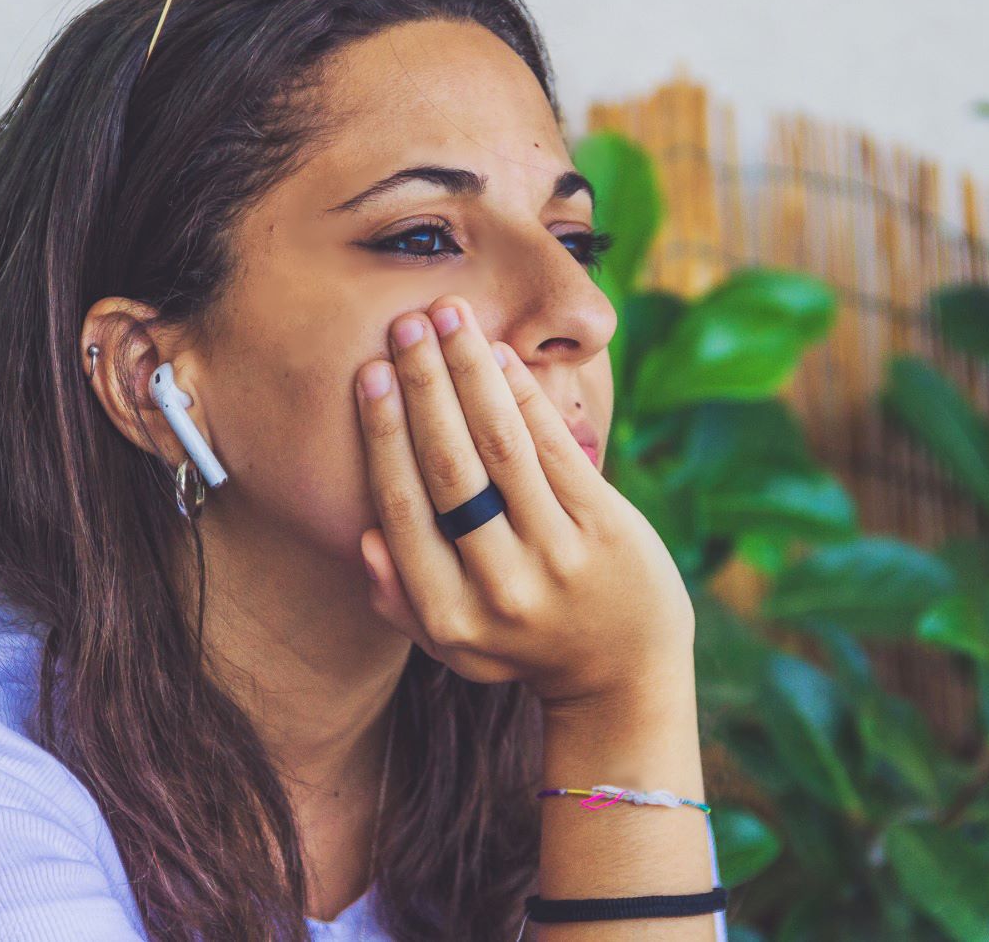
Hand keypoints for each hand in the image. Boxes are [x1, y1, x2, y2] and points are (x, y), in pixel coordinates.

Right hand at [354, 294, 694, 710]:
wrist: (625, 672)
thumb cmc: (523, 642)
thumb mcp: (451, 644)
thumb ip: (399, 600)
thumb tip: (363, 538)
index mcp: (450, 618)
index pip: (403, 509)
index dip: (383, 435)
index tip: (367, 374)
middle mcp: (501, 590)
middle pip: (449, 470)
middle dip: (422, 387)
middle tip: (403, 325)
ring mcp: (558, 558)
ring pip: (501, 448)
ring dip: (469, 373)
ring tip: (447, 316)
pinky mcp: (605, 528)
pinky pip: (554, 449)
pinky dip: (522, 395)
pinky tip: (497, 354)